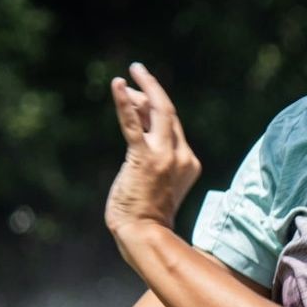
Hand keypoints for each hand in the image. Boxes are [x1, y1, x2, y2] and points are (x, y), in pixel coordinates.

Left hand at [106, 62, 201, 237]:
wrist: (145, 235)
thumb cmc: (146, 214)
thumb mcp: (155, 180)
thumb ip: (153, 157)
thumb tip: (139, 133)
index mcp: (189, 162)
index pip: (172, 124)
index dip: (153, 107)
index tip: (138, 98)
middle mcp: (181, 155)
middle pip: (167, 112)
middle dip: (151, 90)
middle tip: (137, 71)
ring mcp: (165, 156)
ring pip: (157, 111)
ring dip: (141, 91)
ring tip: (126, 78)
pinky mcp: (144, 158)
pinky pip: (133, 124)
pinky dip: (125, 103)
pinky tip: (118, 85)